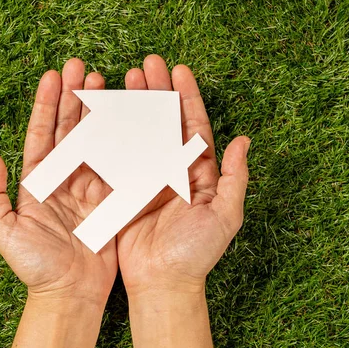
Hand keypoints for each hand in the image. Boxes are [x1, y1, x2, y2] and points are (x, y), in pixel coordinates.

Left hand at [0, 58, 116, 306]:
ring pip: (95, 140)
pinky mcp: (112, 198)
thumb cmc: (35, 267)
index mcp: (37, 182)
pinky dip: (123, 140)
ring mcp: (89, 186)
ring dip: (99, 111)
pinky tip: (128, 118)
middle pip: (70, 129)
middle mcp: (64, 179)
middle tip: (82, 66)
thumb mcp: (3, 232)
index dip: (46, 104)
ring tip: (105, 82)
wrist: (69, 294)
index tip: (52, 75)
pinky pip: (118, 163)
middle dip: (74, 96)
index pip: (42, 134)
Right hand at [118, 55, 249, 295]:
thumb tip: (244, 141)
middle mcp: (172, 169)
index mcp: (197, 172)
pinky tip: (103, 112)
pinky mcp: (124, 189)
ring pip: (138, 132)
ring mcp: (146, 177)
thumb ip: (234, 178)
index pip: (193, 125)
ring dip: (132, 105)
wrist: (163, 283)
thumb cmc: (197, 253)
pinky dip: (110, 133)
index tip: (178, 70)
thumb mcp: (225, 215)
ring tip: (123, 79)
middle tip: (145, 65)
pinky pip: (116, 155)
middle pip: (164, 121)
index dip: (187, 96)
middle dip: (156, 91)